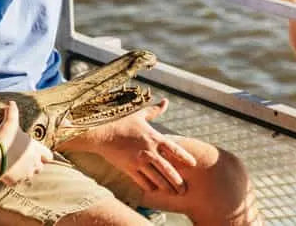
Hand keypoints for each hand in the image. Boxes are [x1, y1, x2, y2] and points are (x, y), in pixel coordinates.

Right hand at [0, 101, 52, 185]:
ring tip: (15, 166)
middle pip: (40, 168)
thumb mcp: (10, 122)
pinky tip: (6, 173)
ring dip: (24, 172)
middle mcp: (33, 163)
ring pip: (29, 176)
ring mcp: (24, 174)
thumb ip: (12, 112)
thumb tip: (11, 102)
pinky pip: (16, 182)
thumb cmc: (5, 138)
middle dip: (35, 165)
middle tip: (26, 160)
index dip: (45, 155)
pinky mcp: (14, 181)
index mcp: (35, 149)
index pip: (49, 155)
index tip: (41, 154)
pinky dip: (13, 179)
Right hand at [77, 99, 196, 193]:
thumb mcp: (139, 115)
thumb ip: (154, 111)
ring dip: (166, 187)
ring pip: (157, 179)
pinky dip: (150, 187)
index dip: (185, 158)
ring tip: (173, 193)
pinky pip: (143, 182)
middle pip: (168, 170)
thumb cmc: (120, 122)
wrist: (101, 132)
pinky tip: (154, 190)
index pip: (175, 150)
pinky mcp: (129, 169)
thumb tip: (166, 102)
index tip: (193, 164)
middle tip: (184, 189)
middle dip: (177, 181)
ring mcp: (139, 161)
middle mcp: (149, 151)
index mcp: (154, 137)